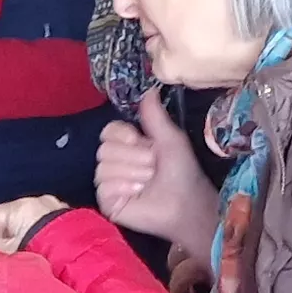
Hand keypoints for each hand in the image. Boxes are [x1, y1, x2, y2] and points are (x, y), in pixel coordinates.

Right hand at [0, 195, 69, 254]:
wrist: (84, 258)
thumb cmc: (41, 253)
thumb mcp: (7, 252)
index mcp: (20, 206)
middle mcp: (39, 202)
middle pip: (11, 220)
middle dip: (9, 238)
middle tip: (15, 257)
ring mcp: (57, 209)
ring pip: (30, 223)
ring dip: (28, 237)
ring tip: (34, 256)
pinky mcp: (71, 220)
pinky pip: (48, 227)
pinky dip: (44, 237)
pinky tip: (49, 252)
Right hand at [97, 105, 215, 251]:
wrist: (187, 203)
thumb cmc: (181, 171)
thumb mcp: (170, 138)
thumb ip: (155, 115)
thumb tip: (149, 89)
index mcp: (129, 145)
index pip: (108, 131)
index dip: (123, 135)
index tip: (139, 140)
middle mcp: (116, 162)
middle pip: (105, 149)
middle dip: (134, 157)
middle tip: (152, 168)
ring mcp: (109, 184)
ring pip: (104, 168)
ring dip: (133, 174)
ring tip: (148, 183)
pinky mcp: (107, 203)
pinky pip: (104, 188)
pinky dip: (125, 189)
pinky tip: (138, 194)